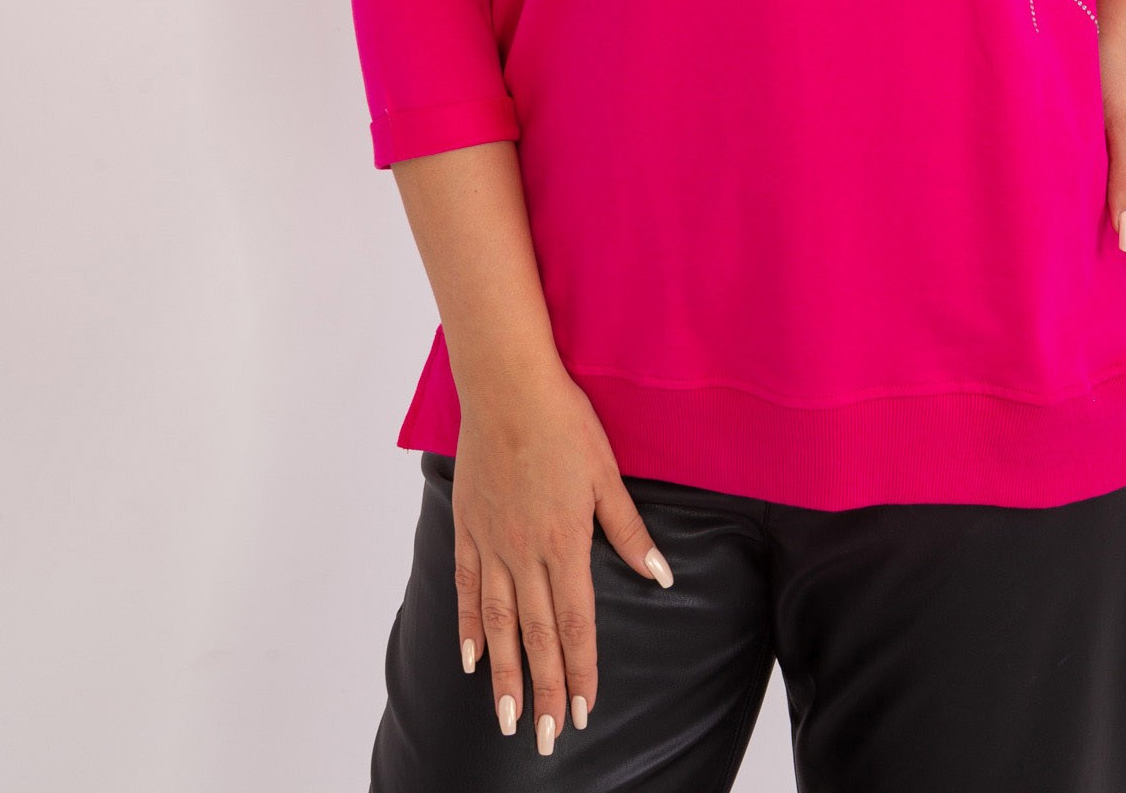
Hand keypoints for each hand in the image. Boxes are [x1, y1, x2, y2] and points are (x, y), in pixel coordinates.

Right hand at [451, 364, 674, 755]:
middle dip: (543, 690)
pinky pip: (465, 586)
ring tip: (506, 717)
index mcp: (564, 543)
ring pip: (497, 622)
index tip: (580, 712)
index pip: (576, 623)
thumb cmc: (564, 424)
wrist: (507, 387)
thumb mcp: (606, 475)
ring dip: (504, 673)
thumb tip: (661, 577)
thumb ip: (629, 532)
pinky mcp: (468, 527)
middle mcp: (524, 553)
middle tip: (542, 739)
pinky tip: (471, 658)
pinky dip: (467, 625)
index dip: (580, 671)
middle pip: (536, 635)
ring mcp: (491, 542)